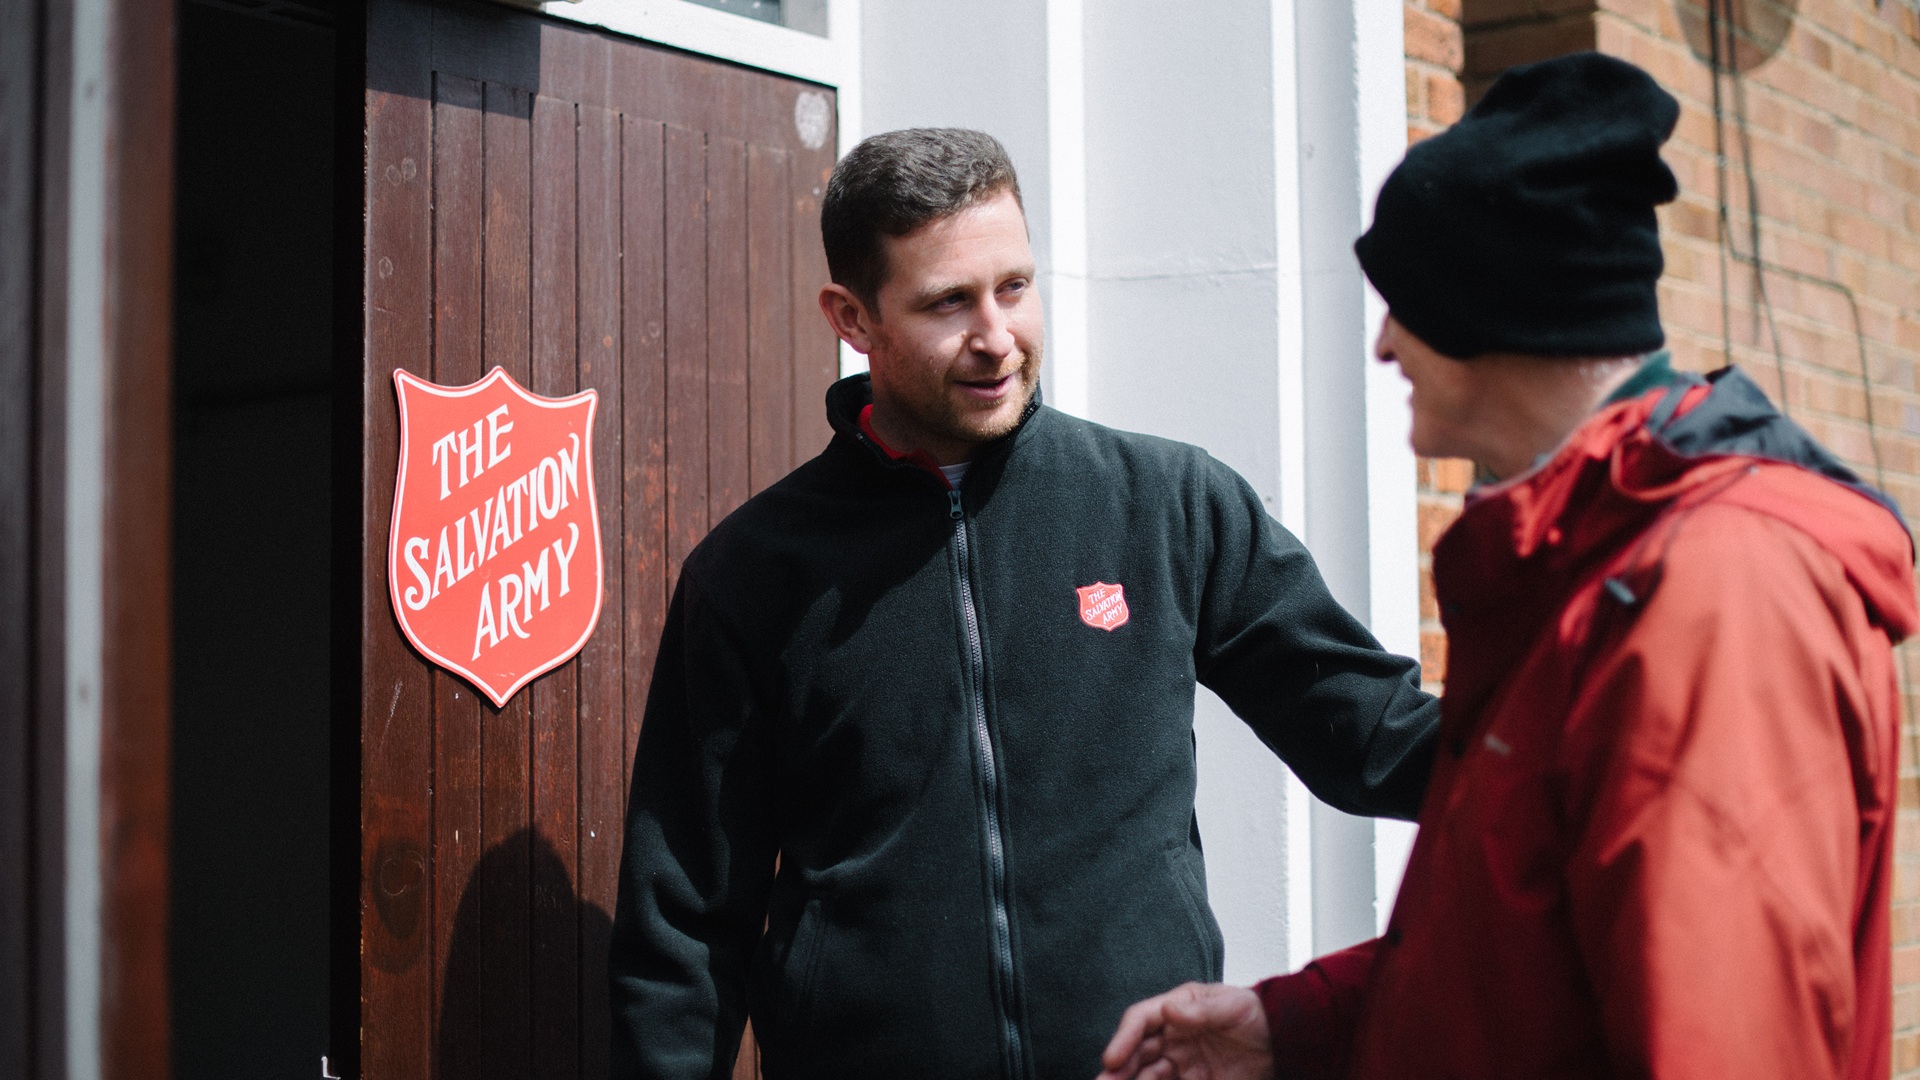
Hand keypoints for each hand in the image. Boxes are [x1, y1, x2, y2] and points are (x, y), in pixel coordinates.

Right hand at [1094, 982, 1274, 1079]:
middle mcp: (1172, 1035)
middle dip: (1116, 1069)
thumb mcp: (1233, 1005)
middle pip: (1136, 1052)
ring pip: (1145, 1075)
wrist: (1281, 1042)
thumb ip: (1203, 1009)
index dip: (1123, 1037)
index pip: (1141, 1020)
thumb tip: (1169, 1008)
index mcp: (1176, 1008)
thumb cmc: (1255, 1014)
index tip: (1111, 1058)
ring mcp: (1180, 1061)